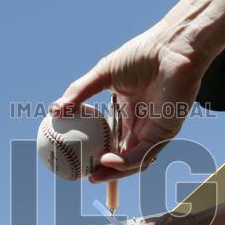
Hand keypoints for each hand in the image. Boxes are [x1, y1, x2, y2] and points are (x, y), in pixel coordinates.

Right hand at [50, 23, 203, 181]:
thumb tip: (53, 110)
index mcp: (127, 110)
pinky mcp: (165, 133)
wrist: (170, 48)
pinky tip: (107, 160)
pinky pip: (144, 154)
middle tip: (83, 175)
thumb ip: (79, 93)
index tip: (75, 157)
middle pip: (121, 155)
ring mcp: (154, 130)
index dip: (94, 151)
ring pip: (133, 160)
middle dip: (104, 170)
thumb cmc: (141, 55)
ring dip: (114, 172)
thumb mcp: (102, 74)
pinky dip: (126, 161)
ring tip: (93, 175)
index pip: (109, 137)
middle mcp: (141, 123)